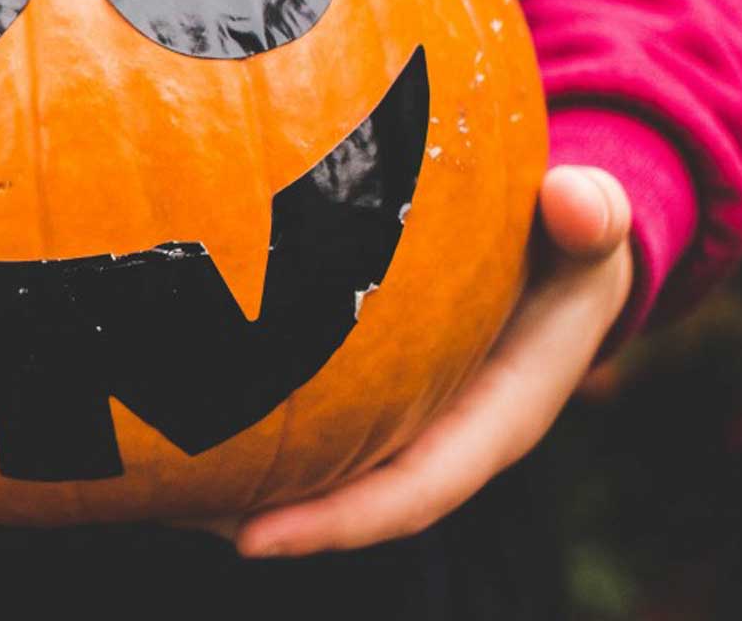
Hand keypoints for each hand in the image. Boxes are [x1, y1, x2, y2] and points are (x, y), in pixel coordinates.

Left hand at [189, 165, 635, 556]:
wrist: (566, 240)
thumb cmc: (574, 235)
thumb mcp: (590, 224)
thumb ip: (588, 216)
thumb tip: (574, 202)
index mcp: (497, 417)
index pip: (413, 492)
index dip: (337, 521)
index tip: (253, 540)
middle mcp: (443, 434)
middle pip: (348, 498)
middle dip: (265, 515)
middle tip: (172, 511)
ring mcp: (406, 415)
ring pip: (321, 465)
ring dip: (242, 480)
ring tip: (150, 482)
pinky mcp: (376, 389)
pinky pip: (311, 417)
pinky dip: (251, 421)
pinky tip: (176, 405)